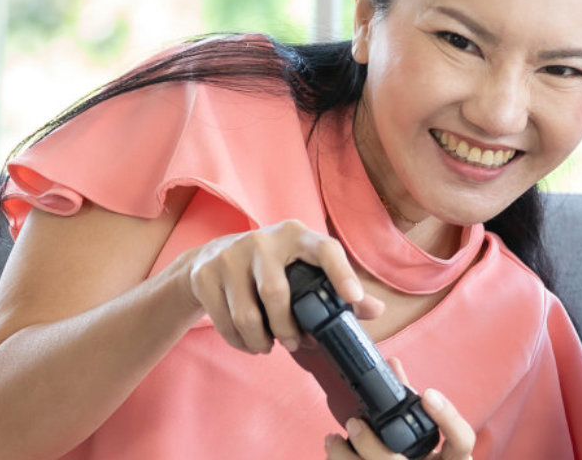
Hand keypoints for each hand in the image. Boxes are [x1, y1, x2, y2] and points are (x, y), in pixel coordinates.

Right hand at [173, 219, 383, 353]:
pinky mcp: (205, 276)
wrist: (210, 259)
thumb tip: (376, 310)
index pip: (324, 249)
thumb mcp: (303, 268)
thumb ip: (340, 288)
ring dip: (262, 341)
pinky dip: (240, 342)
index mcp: (295, 234)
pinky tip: (249, 342)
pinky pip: (225, 322)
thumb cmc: (272, 267)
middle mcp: (261, 241)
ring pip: (247, 315)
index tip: (353, 299)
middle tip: (296, 344)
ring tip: (270, 346)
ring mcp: (229, 256)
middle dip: (288, 328)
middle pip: (276, 294)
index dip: (341, 273)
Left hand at [325, 358, 475, 459]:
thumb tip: (393, 365)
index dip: (447, 418)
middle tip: (354, 424)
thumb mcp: (432, 435)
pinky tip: (334, 453)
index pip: (461, 441)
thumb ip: (415, 405)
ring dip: (346, 458)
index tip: (428, 393)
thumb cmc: (428, 457)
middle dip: (371, 446)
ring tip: (333, 440)